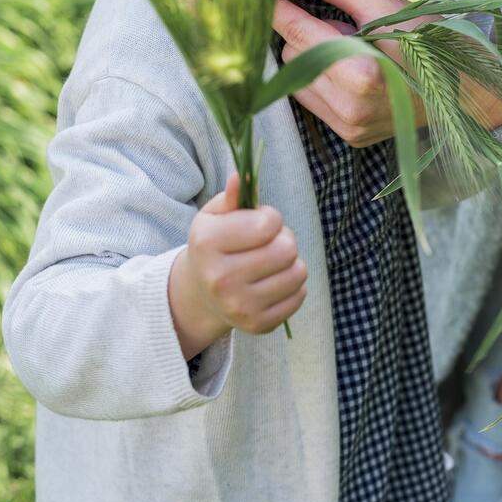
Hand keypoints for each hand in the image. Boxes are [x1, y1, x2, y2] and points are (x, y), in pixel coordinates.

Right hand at [169, 174, 306, 354]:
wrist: (201, 294)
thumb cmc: (215, 246)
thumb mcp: (215, 217)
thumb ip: (232, 196)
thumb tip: (242, 176)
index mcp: (207, 243)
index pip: (268, 223)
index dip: (270, 218)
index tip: (258, 224)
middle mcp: (220, 278)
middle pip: (287, 249)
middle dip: (283, 240)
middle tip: (268, 244)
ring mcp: (239, 306)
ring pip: (298, 273)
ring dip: (290, 263)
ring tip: (271, 263)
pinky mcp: (258, 325)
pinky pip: (300, 296)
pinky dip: (293, 286)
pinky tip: (273, 283)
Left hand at [272, 0, 430, 146]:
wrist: (469, 90)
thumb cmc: (433, 42)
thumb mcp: (384, 6)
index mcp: (360, 73)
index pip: (297, 33)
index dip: (277, 7)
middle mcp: (349, 108)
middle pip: (292, 56)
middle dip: (307, 34)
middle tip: (345, 24)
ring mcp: (348, 127)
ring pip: (298, 80)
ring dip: (314, 59)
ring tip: (355, 50)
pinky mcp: (350, 137)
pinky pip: (314, 100)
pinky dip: (325, 80)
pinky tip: (357, 72)